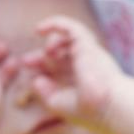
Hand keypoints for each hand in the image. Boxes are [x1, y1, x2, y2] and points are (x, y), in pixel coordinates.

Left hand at [23, 15, 124, 130]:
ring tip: (45, 52)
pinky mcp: (86, 43)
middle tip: (26, 61)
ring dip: (51, 42)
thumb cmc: (88, 110)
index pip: (58, 68)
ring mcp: (86, 52)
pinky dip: (54, 23)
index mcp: (79, 79)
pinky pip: (70, 26)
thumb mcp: (58, 103)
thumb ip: (45, 92)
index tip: (27, 71)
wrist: (108, 105)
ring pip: (67, 38)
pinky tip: (39, 29)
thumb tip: (35, 80)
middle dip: (41, 57)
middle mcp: (83, 64)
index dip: (40, 68)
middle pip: (59, 53)